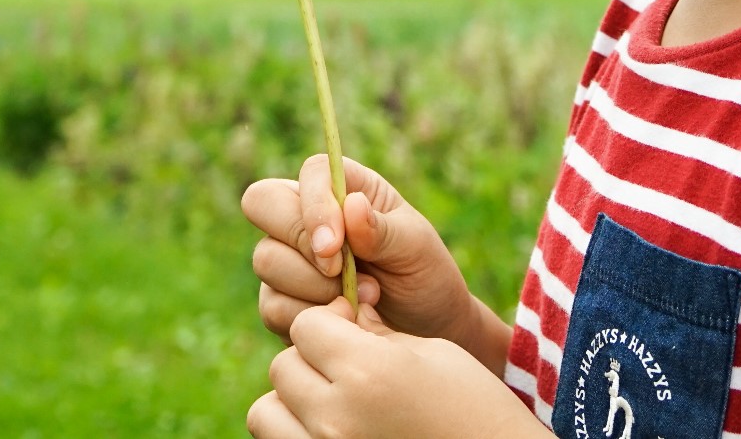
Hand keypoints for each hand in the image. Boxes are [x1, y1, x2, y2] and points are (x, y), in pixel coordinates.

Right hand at [242, 156, 479, 353]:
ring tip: (362, 301)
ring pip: (265, 260)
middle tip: (341, 274)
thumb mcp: (416, 248)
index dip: (314, 206)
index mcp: (344, 187)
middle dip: (302, 246)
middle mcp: (306, 215)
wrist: (426, 331)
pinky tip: (343, 321)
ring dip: (312, 288)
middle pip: (263, 203)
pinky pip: (272, 306)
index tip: (337, 247)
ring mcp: (288, 257)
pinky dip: (308, 319)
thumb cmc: (424, 277)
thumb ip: (381, 229)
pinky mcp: (282, 300)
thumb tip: (351, 205)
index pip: (309, 174)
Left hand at [247, 298, 543, 438]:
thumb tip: (337, 313)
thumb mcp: (430, 354)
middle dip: (310, 358)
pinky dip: (293, 430)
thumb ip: (374, 333)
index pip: (306, 326)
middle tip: (347, 365)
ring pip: (266, 410)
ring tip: (331, 399)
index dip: (330, 321)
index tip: (354, 326)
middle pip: (283, 366)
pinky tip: (331, 425)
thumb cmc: (474, 406)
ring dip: (292, 399)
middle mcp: (337, 418)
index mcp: (368, 374)